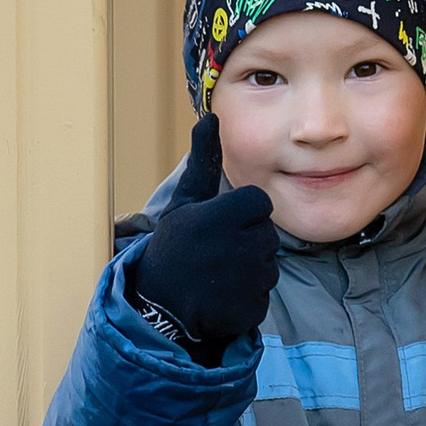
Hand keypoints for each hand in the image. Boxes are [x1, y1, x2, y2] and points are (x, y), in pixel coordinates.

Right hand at [128, 112, 279, 350]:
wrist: (157, 306)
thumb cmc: (175, 246)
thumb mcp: (186, 201)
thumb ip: (204, 160)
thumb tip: (212, 116)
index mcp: (222, 215)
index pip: (260, 204)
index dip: (241, 214)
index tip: (217, 225)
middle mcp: (236, 246)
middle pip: (267, 235)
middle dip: (247, 242)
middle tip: (215, 253)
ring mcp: (245, 280)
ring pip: (268, 266)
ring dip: (249, 272)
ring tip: (216, 275)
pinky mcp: (250, 309)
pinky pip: (262, 296)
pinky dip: (246, 299)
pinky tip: (221, 297)